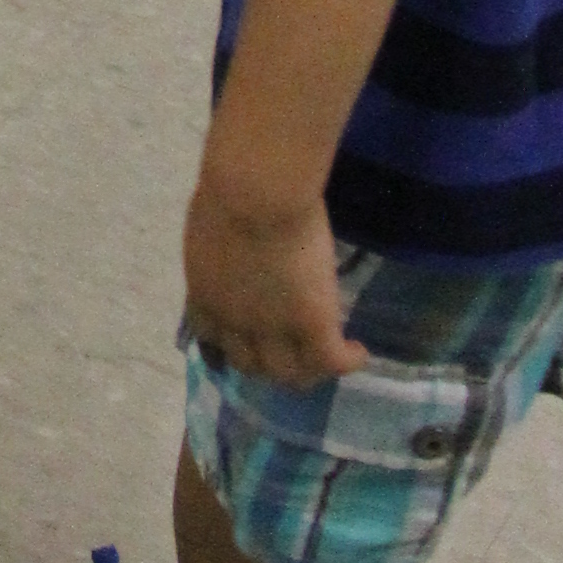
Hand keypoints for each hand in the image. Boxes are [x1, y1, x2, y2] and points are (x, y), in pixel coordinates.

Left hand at [183, 178, 362, 385]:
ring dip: (307, 371)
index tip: (244, 343)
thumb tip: (230, 245)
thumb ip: (218, 248)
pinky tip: (358, 351)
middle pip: (250, 365)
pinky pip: (332, 360)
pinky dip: (347, 362)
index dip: (228, 347)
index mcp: (204, 295)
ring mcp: (275, 329)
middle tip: (288, 353)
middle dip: (267, 364)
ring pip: (290, 374)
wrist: (256, 191)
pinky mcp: (313, 325)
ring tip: (325, 359)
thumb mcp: (211, 226)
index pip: (210, 339)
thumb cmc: (229, 189)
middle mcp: (235, 323)